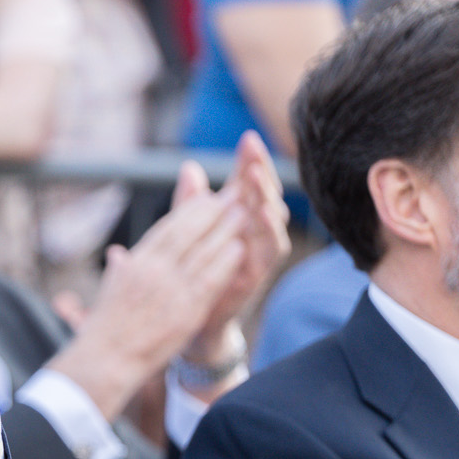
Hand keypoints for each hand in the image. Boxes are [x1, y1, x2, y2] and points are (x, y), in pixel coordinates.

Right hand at [43, 157, 249, 420]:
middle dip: (213, 210)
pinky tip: (241, 248)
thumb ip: (120, 269)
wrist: (105, 360)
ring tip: (245, 212)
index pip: (166, 228)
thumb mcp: (109, 291)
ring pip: (203, 250)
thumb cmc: (104, 330)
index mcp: (134, 264)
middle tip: (234, 193)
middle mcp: (151, 270)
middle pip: (188, 231)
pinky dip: (226, 261)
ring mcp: (169, 289)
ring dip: (226, 229)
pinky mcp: (185, 310)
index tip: (207, 197)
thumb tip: (117, 254)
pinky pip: (210, 278)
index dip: (190, 210)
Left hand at [186, 130, 289, 362]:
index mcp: (236, 217)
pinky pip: (270, 250)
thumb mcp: (186, 231)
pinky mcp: (257, 273)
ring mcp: (257, 252)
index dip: (249, 161)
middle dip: (261, 171)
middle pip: (264, 194)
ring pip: (271, 219)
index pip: (247, 183)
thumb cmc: (193, 270)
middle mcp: (252, 231)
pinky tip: (263, 216)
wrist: (193, 320)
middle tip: (254, 150)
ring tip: (257, 177)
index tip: (248, 138)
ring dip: (266, 196)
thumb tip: (189, 166)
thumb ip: (189, 202)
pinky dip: (269, 232)